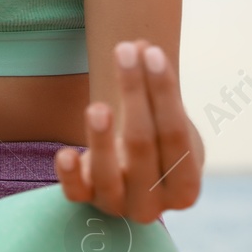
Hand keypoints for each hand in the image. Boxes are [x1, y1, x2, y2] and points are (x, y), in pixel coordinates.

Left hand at [54, 39, 201, 223]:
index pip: (175, 133)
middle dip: (133, 94)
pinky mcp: (85, 203)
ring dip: (100, 137)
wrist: (132, 176)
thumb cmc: (156, 143)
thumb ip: (157, 90)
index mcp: (186, 187)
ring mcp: (117, 206)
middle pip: (142, 146)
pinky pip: (74, 193)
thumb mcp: (167, 123)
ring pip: (107, 172)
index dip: (163, 91)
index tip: (150, 52)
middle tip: (123, 51)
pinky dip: (68, 173)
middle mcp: (154, 204)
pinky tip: (65, 153)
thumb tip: (141, 46)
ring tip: (96, 105)